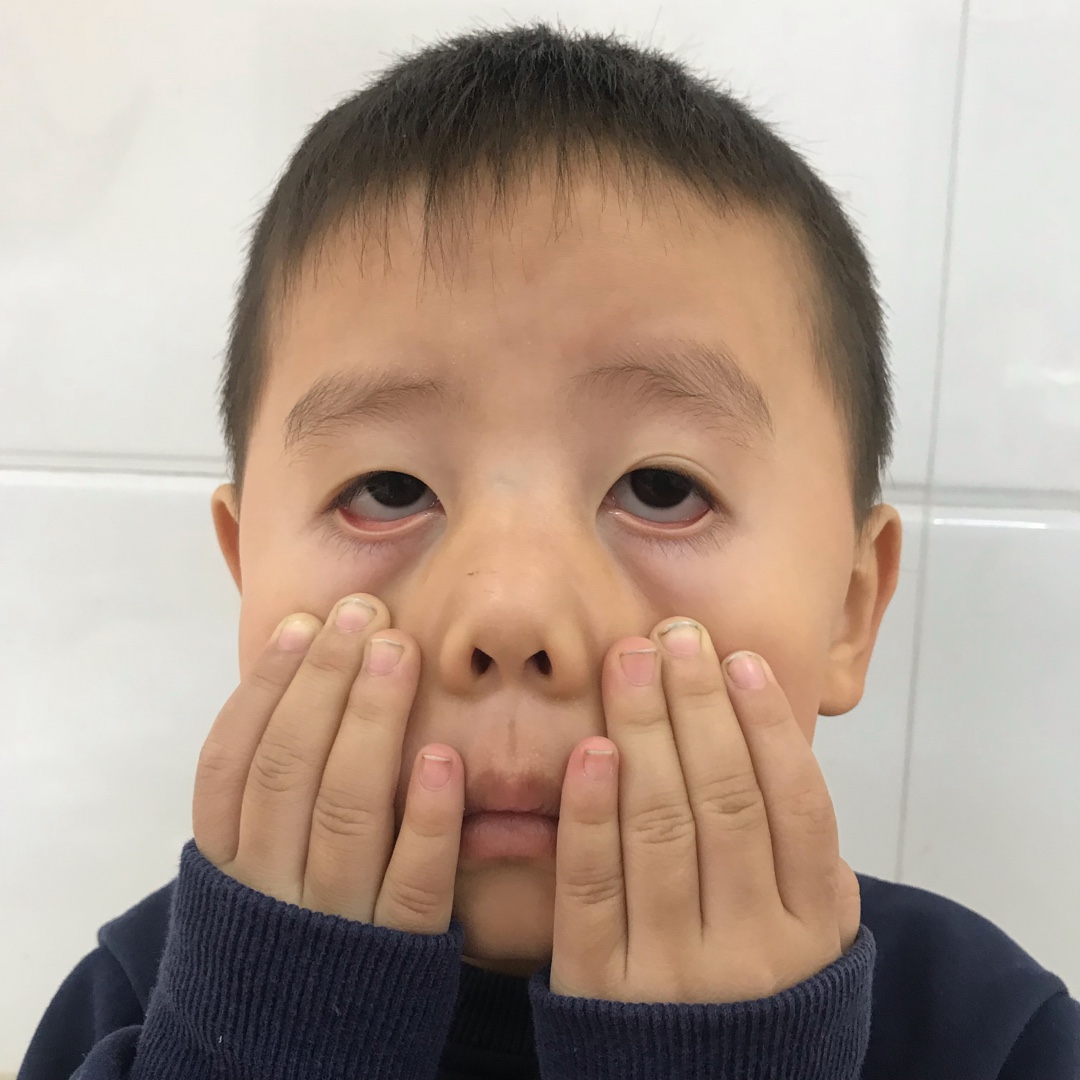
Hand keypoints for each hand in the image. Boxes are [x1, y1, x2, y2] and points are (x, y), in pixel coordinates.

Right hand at [193, 593, 462, 933]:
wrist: (297, 1052)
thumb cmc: (285, 929)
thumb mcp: (255, 865)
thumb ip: (269, 791)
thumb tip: (300, 678)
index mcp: (225, 861)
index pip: (234, 758)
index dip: (269, 685)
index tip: (306, 623)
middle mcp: (268, 886)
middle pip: (290, 766)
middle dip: (327, 680)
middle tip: (363, 613)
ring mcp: (331, 919)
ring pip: (347, 808)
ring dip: (373, 721)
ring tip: (397, 648)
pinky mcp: (396, 951)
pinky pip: (411, 883)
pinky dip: (427, 820)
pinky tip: (445, 757)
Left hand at [549, 618, 861, 1002]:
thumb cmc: (753, 1001)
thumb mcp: (811, 946)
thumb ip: (812, 868)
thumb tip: (785, 753)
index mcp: (812, 931)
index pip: (797, 807)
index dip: (767, 724)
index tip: (737, 658)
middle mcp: (752, 950)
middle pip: (725, 802)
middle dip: (698, 706)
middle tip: (674, 634)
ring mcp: (675, 971)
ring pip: (662, 828)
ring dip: (644, 731)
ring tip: (631, 659)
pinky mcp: (601, 988)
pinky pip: (594, 887)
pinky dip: (591, 814)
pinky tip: (591, 748)